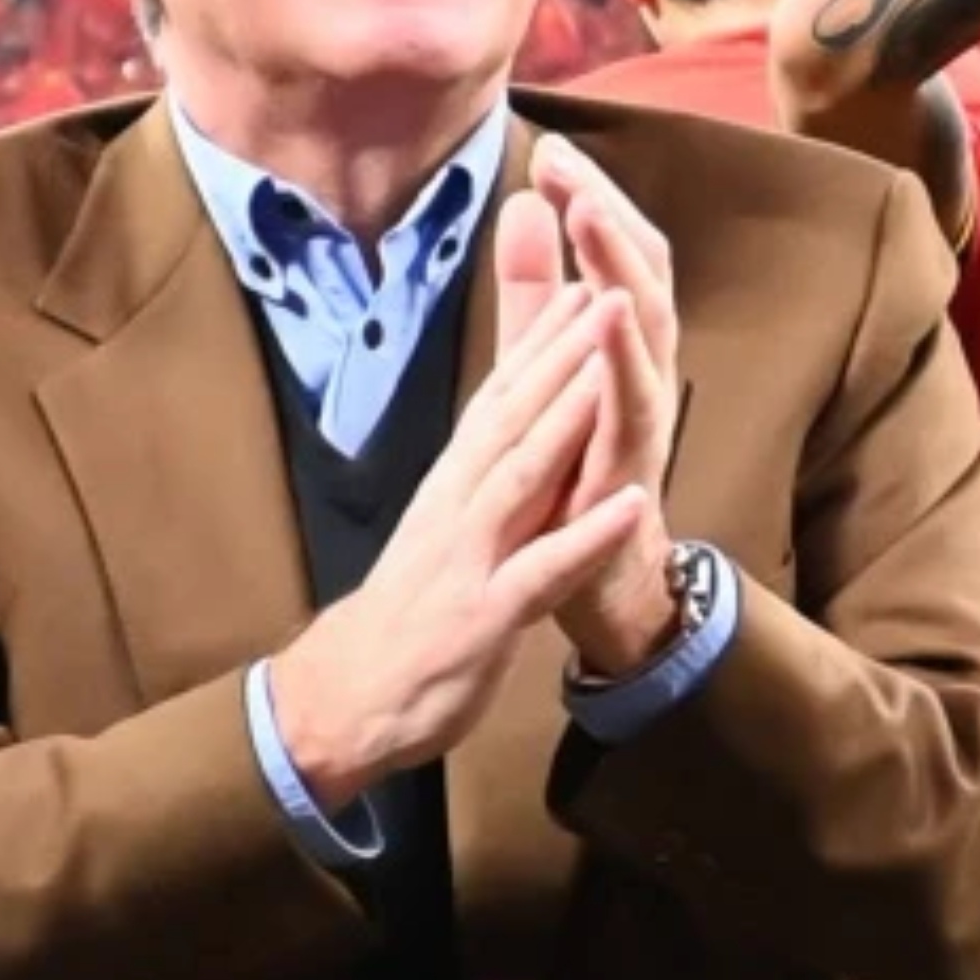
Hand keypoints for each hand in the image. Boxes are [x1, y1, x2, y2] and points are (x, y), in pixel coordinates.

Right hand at [265, 284, 651, 808]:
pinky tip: (631, 507)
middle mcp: (458, 505)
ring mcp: (469, 558)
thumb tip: (510, 421)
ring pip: (522, 476)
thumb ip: (480, 472)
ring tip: (611, 367)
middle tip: (610, 286)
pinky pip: (541, 573)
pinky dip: (586, 539)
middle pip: (514, 417)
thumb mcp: (445, 526)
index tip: (587, 282)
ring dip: (568, 420)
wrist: (348, 697)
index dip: (544, 342)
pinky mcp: (483, 617)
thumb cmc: (411, 609)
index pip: (501, 399)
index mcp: (454, 484)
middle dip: (563, 353)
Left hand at [515, 136, 681, 678]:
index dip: (591, 198)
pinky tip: (608, 317)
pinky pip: (636, 411)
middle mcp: (643, 373)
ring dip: (622, 269)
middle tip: (566, 164)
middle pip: (641, 273)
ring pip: (647, 329)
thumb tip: (527, 199)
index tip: (548, 148)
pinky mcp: (630, 471)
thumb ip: (536, 293)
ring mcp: (642, 421)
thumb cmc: (579, 478)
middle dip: (606, 213)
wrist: (599, 589)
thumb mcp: (547, 370)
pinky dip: (625, 362)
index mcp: (621, 346)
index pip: (617, 253)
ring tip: (592, 214)